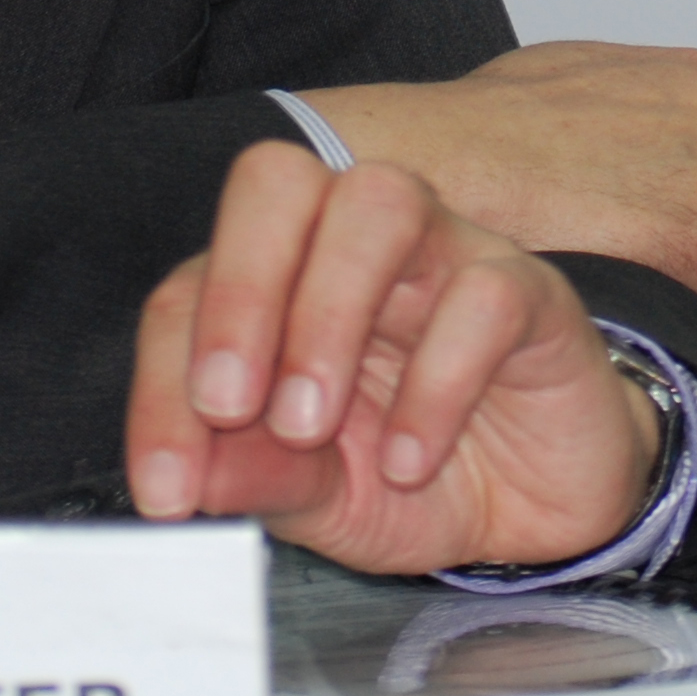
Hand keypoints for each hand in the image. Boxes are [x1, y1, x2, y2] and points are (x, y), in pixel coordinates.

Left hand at [126, 144, 664, 577]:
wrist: (534, 514)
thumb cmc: (414, 478)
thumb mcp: (320, 500)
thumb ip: (256, 478)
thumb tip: (185, 484)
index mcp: (281, 286)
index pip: (191, 288)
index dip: (162, 385)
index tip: (167, 491)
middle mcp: (355, 249)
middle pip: (278, 181)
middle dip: (239, 290)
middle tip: (230, 406)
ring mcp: (446, 255)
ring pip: (380, 200)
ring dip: (327, 312)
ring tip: (312, 424)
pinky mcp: (529, 293)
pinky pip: (483, 292)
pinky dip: (437, 381)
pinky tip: (413, 459)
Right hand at [307, 42, 696, 379]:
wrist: (443, 176)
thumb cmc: (476, 145)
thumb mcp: (551, 96)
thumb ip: (607, 122)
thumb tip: (601, 153)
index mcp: (691, 81)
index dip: (696, 242)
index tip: (670, 275)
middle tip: (655, 311)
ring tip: (658, 343)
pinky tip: (682, 369)